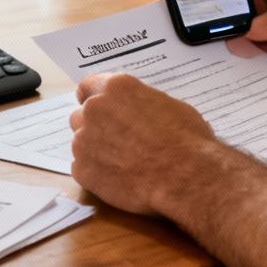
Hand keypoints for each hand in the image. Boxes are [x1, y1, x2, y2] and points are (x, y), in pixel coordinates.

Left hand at [68, 73, 220, 215]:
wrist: (184, 177)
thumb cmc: (185, 140)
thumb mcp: (169, 107)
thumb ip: (142, 105)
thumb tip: (138, 112)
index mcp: (116, 88)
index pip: (88, 87)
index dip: (95, 99)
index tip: (101, 110)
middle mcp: (94, 110)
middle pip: (82, 116)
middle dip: (96, 127)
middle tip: (118, 141)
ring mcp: (84, 141)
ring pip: (81, 143)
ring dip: (96, 150)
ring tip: (123, 163)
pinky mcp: (82, 170)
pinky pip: (83, 168)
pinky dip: (97, 173)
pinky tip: (119, 179)